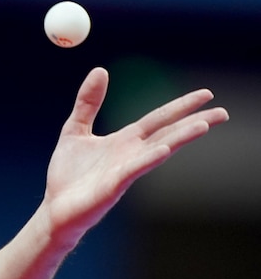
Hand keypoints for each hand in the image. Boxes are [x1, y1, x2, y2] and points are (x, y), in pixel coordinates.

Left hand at [43, 67, 228, 248]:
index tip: (207, 94)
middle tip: (223, 112)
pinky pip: (133, 171)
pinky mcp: (112, 188)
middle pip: (168, 134)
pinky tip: (163, 150)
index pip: (158, 119)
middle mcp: (130, 155)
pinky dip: (148, 159)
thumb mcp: (74, 130)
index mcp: (124, 141)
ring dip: (180, 138)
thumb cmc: (67, 175)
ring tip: (204, 126)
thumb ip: (88, 103)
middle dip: (195, 122)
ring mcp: (124, 171)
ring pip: (158, 151)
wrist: (53, 209)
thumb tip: (100, 70)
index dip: (181, 106)